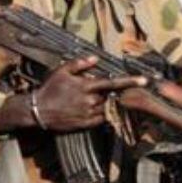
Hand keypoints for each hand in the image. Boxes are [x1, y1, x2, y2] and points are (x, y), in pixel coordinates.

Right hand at [0, 57, 144, 132]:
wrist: (37, 111)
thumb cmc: (50, 89)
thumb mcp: (62, 71)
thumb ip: (80, 64)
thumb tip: (95, 58)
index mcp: (86, 86)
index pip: (113, 83)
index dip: (130, 81)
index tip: (145, 80)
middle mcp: (90, 101)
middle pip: (110, 96)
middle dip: (108, 92)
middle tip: (97, 90)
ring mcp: (89, 114)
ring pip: (106, 107)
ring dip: (103, 103)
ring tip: (86, 100)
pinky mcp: (86, 124)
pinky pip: (101, 118)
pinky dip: (99, 113)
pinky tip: (88, 109)